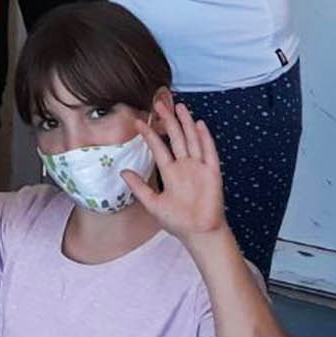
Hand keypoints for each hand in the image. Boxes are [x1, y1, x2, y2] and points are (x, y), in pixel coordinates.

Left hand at [125, 101, 228, 243]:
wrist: (199, 233)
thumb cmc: (178, 221)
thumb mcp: (153, 204)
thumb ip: (139, 187)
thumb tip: (122, 171)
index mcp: (170, 172)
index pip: (158, 148)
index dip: (149, 134)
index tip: (139, 121)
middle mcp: (184, 166)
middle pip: (175, 138)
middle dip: (168, 121)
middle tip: (159, 103)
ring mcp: (199, 168)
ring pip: (192, 140)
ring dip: (186, 124)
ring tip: (179, 107)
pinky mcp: (212, 174)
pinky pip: (209, 153)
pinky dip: (205, 139)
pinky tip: (200, 125)